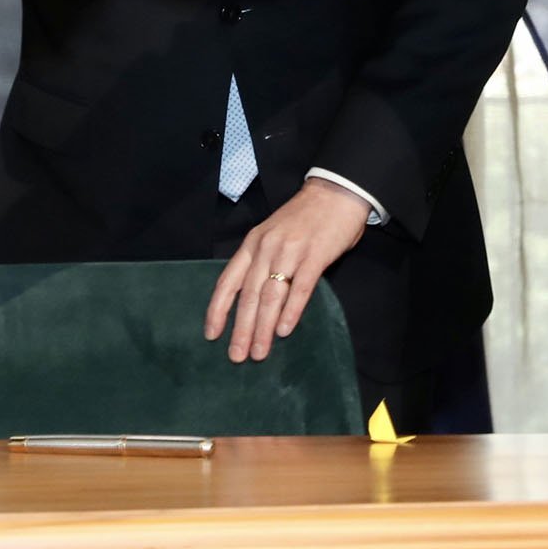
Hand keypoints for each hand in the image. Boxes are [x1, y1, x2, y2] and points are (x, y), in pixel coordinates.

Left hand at [205, 177, 370, 363]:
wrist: (335, 192)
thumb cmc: (304, 218)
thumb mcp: (272, 234)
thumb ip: (262, 261)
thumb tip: (253, 301)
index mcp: (253, 243)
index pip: (228, 281)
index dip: (218, 310)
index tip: (212, 335)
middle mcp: (266, 248)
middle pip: (249, 295)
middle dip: (241, 329)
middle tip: (237, 356)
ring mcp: (291, 251)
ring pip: (271, 296)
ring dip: (263, 328)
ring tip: (259, 352)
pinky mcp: (315, 255)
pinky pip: (300, 288)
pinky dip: (291, 311)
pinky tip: (284, 331)